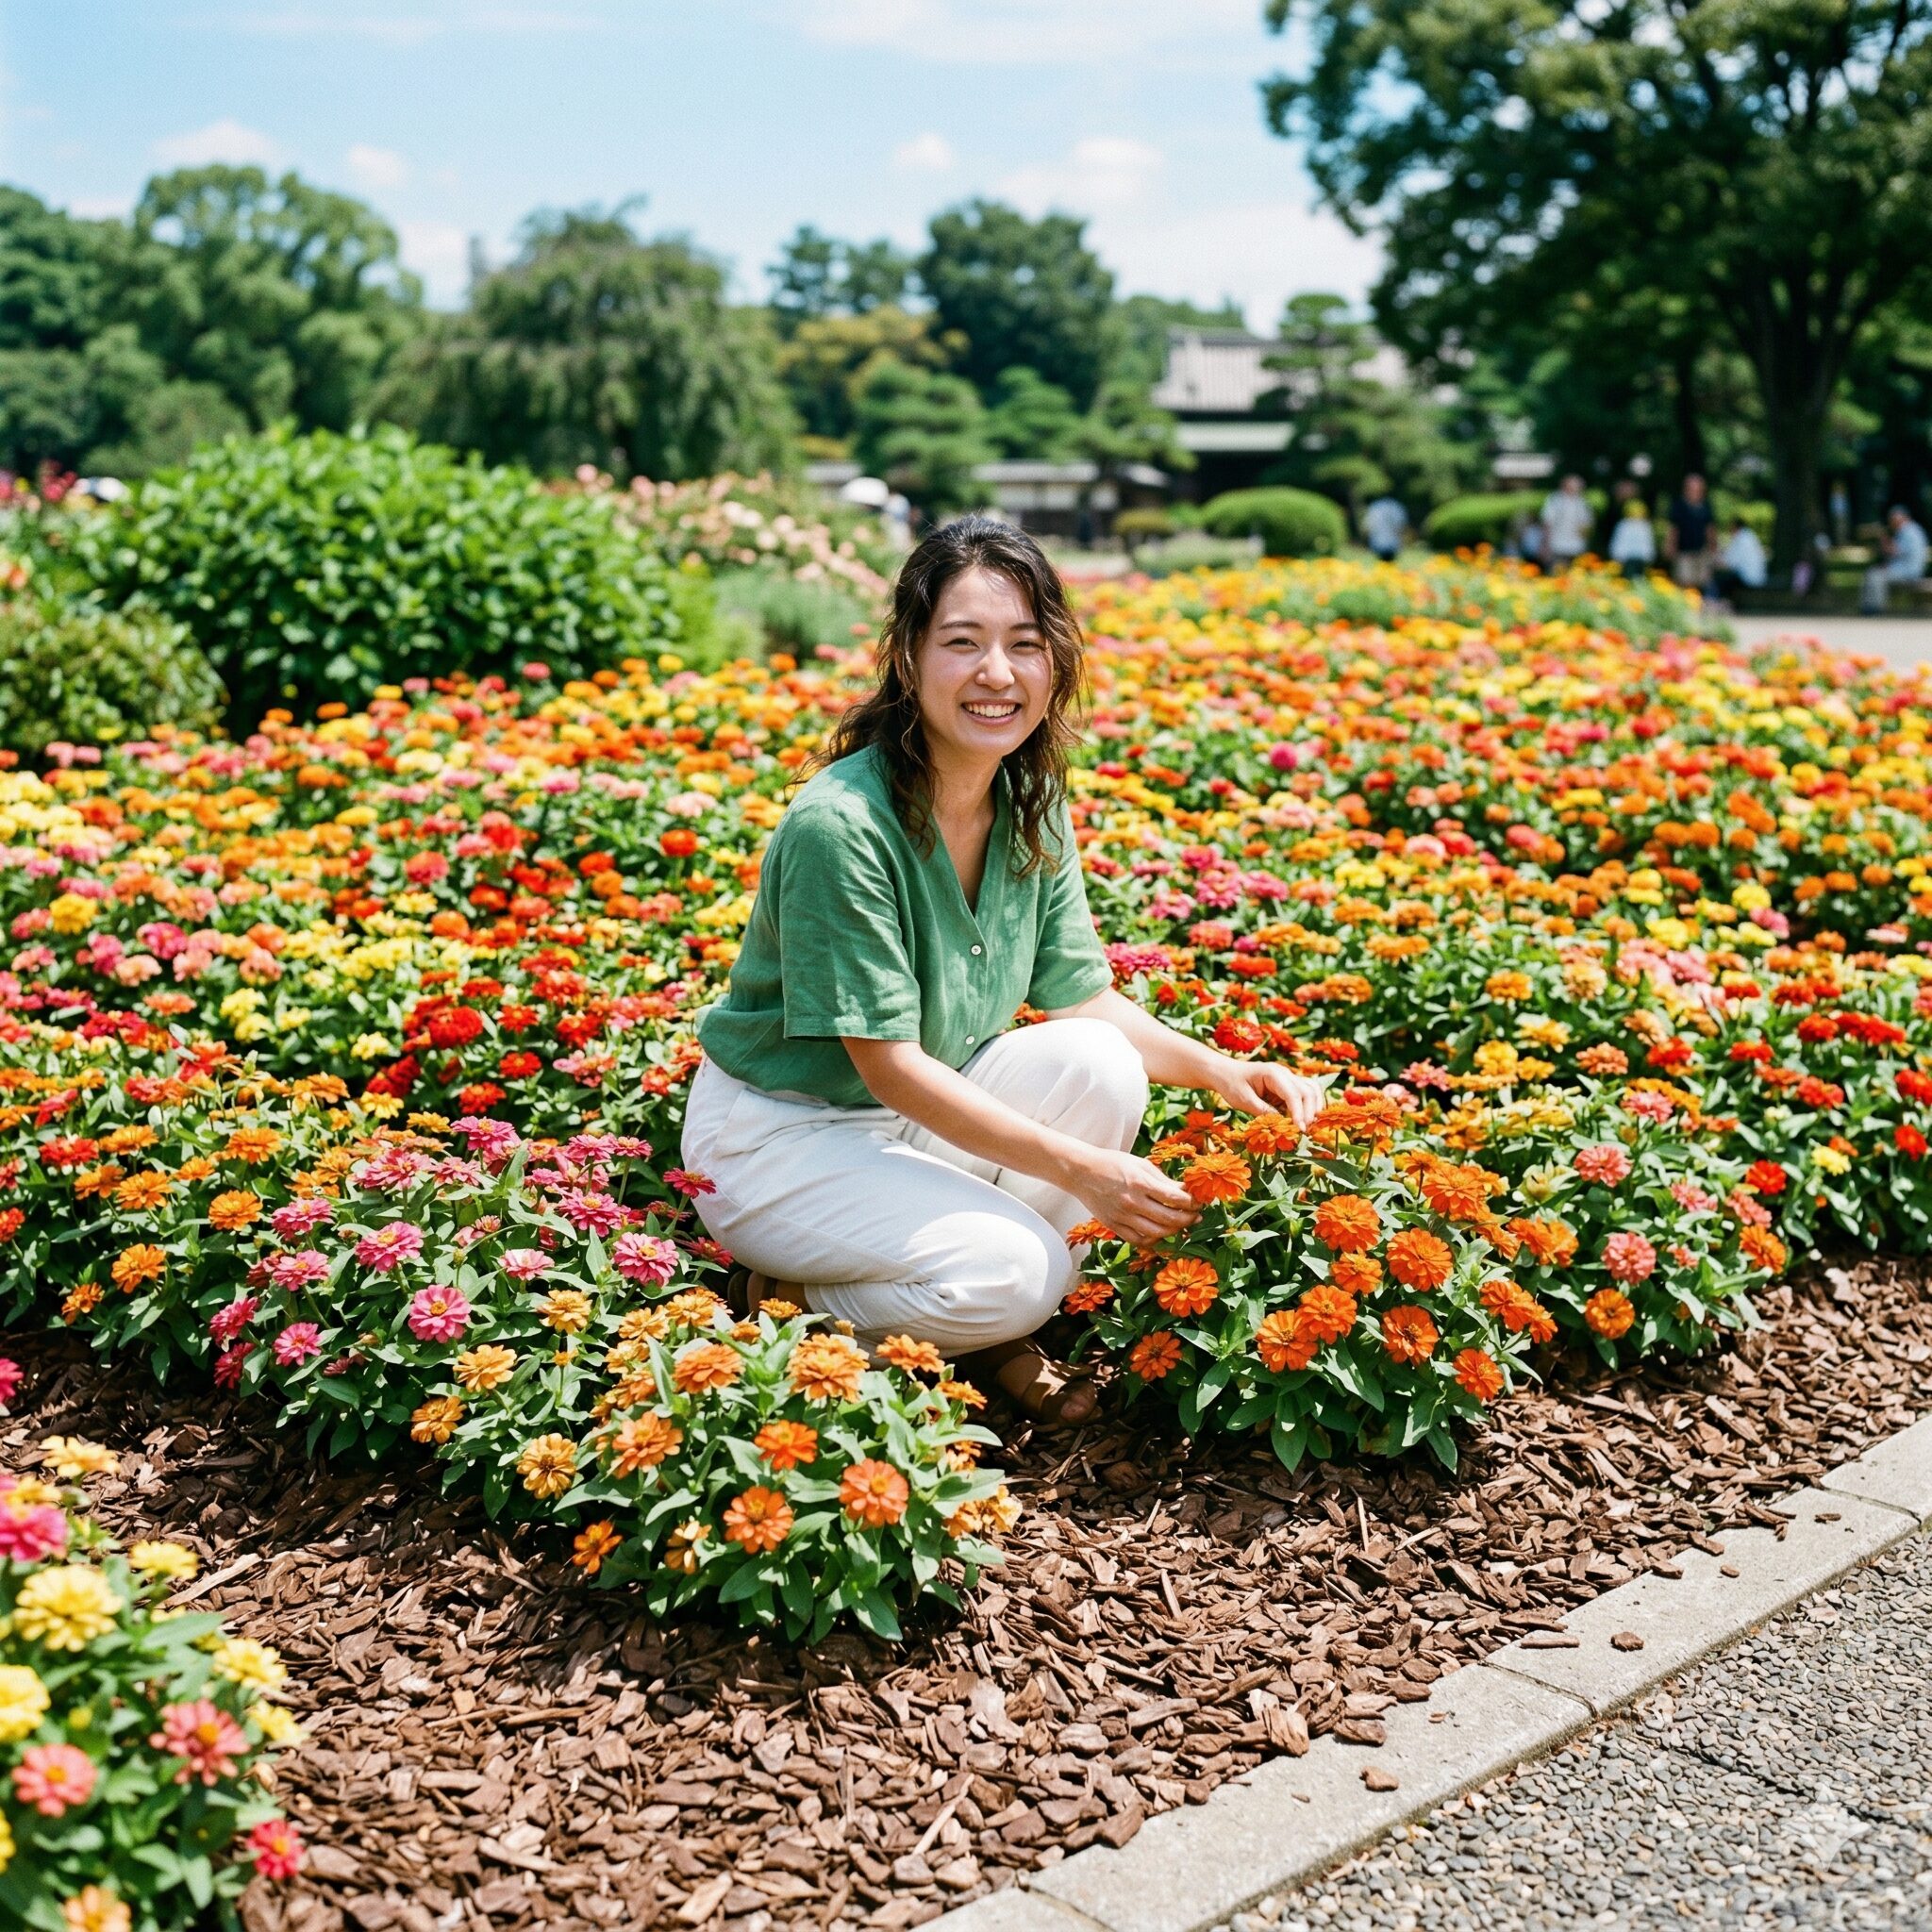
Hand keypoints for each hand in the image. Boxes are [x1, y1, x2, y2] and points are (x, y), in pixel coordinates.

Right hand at [1067, 1145, 1197, 1245]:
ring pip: (1157, 1233)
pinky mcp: (1114, 1226)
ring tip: (1182, 1224)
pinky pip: (1139, 1240)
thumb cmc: (1114, 1164)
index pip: (1174, 1198)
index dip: (1192, 1203)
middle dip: (1189, 1219)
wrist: (1082, 1172)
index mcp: (1139, 1182)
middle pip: (1169, 1219)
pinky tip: (1161, 1232)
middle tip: (1197, 1216)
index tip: (1199, 1202)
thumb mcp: (1140, 1164)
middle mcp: (1131, 1201)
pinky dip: (1154, 1240)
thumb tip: (1187, 1191)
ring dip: (1175, 1231)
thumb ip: (1163, 1180)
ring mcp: (1122, 1216)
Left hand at [1209, 1058, 1331, 1124]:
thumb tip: (1283, 1125)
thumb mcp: (1244, 1101)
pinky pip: (1306, 1092)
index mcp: (1273, 1074)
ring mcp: (1288, 1077)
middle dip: (1310, 1112)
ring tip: (1309, 1126)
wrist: (1224, 1072)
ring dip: (1314, 1108)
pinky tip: (1306, 1119)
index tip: (1300, 1130)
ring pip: (1312, 1089)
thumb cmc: (1231, 1084)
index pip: (1293, 1094)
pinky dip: (1310, 1105)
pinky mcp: (1288, 1085)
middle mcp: (1285, 1073)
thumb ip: (1264, 1112)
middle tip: (1305, 1132)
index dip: (1299, 1113)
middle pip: (1308, 1091)